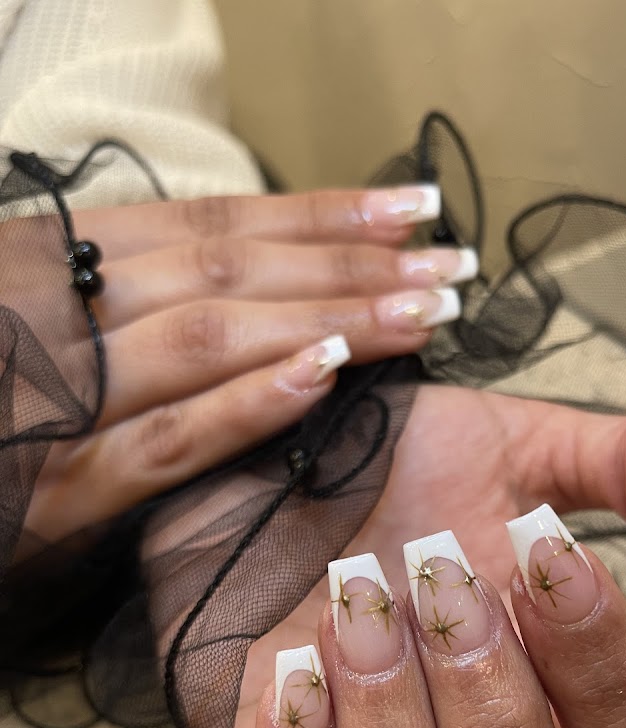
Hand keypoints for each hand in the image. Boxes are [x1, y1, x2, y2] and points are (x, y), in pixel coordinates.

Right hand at [21, 184, 474, 542]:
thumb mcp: (40, 317)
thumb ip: (128, 300)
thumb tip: (253, 283)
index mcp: (56, 259)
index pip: (212, 224)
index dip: (319, 214)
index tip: (411, 208)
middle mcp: (60, 306)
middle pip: (229, 270)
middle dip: (350, 263)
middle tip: (452, 263)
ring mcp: (59, 395)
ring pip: (207, 338)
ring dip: (325, 317)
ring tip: (424, 312)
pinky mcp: (55, 489)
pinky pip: (161, 440)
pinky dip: (242, 403)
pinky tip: (323, 372)